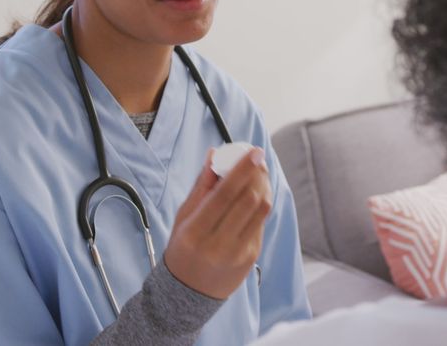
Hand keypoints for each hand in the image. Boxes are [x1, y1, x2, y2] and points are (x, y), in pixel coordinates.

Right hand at [164, 147, 271, 299]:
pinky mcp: (252, 257)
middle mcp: (219, 244)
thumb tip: (214, 154)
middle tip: (256, 159)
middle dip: (257, 173)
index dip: (243, 169)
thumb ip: (201, 186)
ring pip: (262, 210)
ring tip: (258, 173)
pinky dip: (260, 204)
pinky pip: (261, 223)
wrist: (188, 294)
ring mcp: (238, 253)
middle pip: (249, 199)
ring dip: (264, 186)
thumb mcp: (183, 218)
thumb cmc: (182, 250)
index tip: (255, 151)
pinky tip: (254, 195)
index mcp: (195, 232)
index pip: (226, 194)